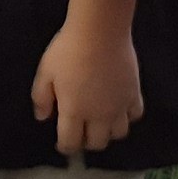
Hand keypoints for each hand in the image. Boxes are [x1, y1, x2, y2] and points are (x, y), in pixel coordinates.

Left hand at [32, 9, 143, 156]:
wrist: (100, 31)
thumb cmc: (68, 50)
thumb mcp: (45, 72)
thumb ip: (42, 98)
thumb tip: (42, 118)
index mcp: (74, 111)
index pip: (71, 142)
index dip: (65, 147)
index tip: (62, 143)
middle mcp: (99, 115)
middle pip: (97, 143)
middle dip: (87, 142)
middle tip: (81, 131)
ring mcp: (120, 106)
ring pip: (119, 134)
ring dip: (109, 132)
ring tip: (101, 121)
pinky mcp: (134, 94)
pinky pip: (135, 115)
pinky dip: (128, 116)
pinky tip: (120, 108)